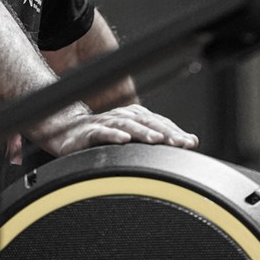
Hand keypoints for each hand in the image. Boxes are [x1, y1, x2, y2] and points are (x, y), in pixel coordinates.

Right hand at [52, 103, 198, 156]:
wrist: (68, 132)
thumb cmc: (105, 136)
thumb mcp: (132, 138)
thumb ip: (157, 139)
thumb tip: (190, 141)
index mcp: (135, 117)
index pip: (159, 123)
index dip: (176, 132)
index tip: (191, 143)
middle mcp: (123, 116)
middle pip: (147, 122)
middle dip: (164, 132)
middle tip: (180, 143)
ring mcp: (106, 123)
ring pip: (127, 125)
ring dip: (142, 132)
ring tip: (156, 141)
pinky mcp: (89, 132)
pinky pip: (101, 132)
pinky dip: (113, 135)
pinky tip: (123, 140)